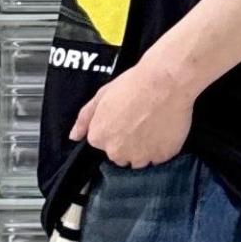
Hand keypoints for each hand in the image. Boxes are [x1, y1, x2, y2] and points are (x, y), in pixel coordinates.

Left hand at [68, 55, 195, 166]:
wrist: (166, 81)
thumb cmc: (134, 84)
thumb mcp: (101, 96)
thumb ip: (84, 119)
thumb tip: (74, 136)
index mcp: (100, 138)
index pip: (103, 144)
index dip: (114, 131)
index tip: (124, 119)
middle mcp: (118, 152)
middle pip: (121, 155)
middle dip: (128, 143)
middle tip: (140, 121)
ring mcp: (141, 157)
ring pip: (140, 160)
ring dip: (145, 149)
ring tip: (153, 125)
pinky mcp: (162, 157)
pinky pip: (160, 157)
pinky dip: (162, 148)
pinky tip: (164, 129)